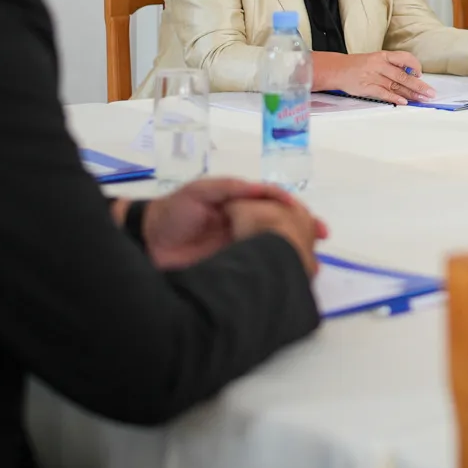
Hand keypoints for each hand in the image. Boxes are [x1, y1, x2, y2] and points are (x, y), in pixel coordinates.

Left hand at [137, 177, 327, 270]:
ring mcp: (238, 249)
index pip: (277, 206)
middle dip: (304, 234)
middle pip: (281, 228)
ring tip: (312, 265)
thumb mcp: (203, 190)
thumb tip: (267, 192)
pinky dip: (273, 272)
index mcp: (241, 206)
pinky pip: (256, 269)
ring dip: (293, 254)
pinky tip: (287, 277)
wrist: (146, 242)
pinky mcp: (230, 269)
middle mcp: (245, 226)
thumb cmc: (175, 211)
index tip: (315, 224)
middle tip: (320, 242)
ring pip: (272, 249)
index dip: (298, 212)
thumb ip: (233, 189)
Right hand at [312, 49, 435, 103]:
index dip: (414, 66)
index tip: (421, 74)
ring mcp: (373, 76)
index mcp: (383, 56)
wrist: (337, 69)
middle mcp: (379, 65)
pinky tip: (404, 102)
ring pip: (395, 85)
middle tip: (430, 93)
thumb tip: (411, 76)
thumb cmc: (358, 65)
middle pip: (403, 75)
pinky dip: (394, 98)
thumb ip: (392, 66)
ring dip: (410, 93)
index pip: (404, 58)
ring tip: (422, 99)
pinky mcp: (366, 87)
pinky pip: (383, 93)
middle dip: (418, 85)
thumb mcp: (375, 59)